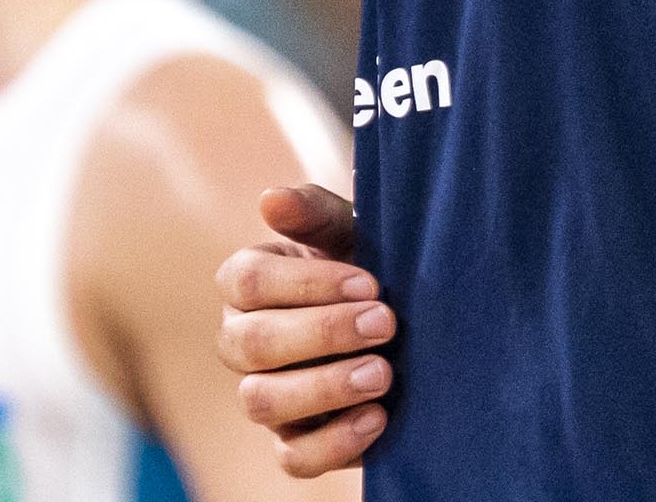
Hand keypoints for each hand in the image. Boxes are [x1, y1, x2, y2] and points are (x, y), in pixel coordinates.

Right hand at [215, 184, 393, 474]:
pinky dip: (334, 442)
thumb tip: (271, 198)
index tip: (370, 282)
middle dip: (322, 333)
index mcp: (249, 284)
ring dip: (325, 388)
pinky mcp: (294, 441)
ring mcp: (264, 394)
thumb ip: (314, 212)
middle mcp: (244, 341)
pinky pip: (293, 457)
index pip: (247, 282)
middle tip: (386, 322)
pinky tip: (377, 417)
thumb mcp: (349, 231)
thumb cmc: (369, 265)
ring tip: (383, 373)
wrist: (411, 320)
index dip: (307, 284)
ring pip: (262, 402)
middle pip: (250, 345)